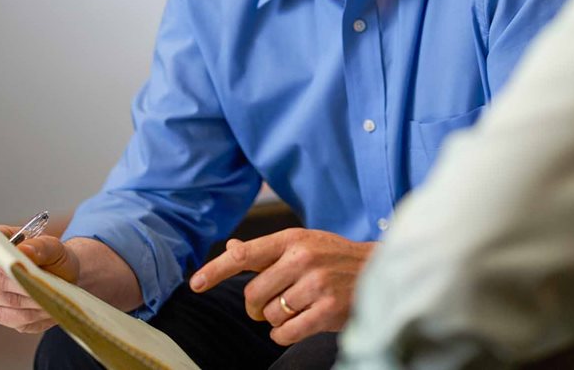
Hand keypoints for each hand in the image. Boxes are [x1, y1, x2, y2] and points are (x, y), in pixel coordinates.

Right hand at [0, 225, 79, 333]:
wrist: (65, 277)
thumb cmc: (56, 258)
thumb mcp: (54, 247)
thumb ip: (39, 246)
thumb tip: (23, 250)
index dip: (0, 258)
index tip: (17, 262)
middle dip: (23, 282)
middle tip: (43, 283)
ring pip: (11, 302)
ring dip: (33, 299)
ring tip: (52, 295)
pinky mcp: (4, 316)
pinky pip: (18, 318)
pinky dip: (36, 313)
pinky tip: (50, 307)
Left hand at [190, 228, 375, 345]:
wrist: (378, 269)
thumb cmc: (334, 257)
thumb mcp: (303, 243)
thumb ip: (267, 250)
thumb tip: (232, 247)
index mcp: (292, 239)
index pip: (244, 254)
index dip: (216, 270)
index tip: (195, 284)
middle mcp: (302, 258)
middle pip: (253, 294)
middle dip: (257, 306)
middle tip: (272, 304)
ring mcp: (316, 284)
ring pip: (270, 315)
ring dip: (276, 319)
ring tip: (297, 308)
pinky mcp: (326, 310)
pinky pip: (285, 333)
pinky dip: (284, 334)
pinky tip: (298, 324)